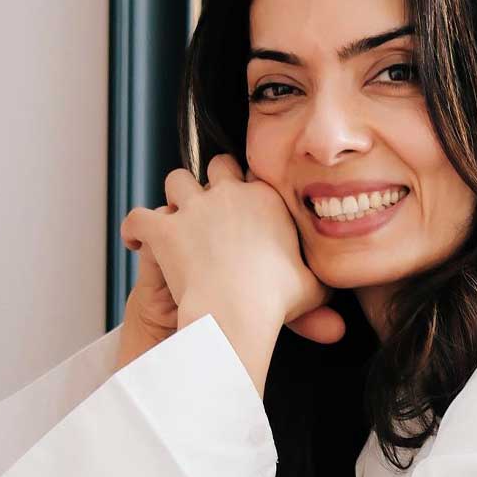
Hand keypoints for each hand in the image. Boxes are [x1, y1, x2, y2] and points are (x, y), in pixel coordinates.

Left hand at [119, 154, 345, 345]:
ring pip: (176, 180)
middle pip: (217, 166)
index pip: (256, 175)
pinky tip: (135, 240)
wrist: (238, 310)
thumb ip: (324, 277)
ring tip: (176, 215)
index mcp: (266, 198)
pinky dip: (135, 228)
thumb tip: (341, 280)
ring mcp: (193, 207)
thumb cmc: (277, 300)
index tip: (248, 204)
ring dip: (176, 195)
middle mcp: (229, 193)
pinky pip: (139, 216)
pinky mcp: (163, 229)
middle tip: (212, 204)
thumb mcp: (314, 285)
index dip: (251, 188)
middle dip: (214, 180)